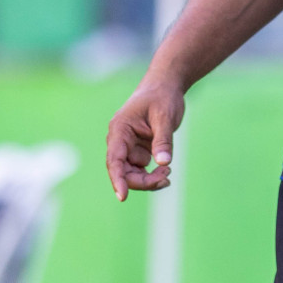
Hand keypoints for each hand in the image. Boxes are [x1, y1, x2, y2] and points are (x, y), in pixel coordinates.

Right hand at [106, 76, 185, 200]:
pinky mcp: (139, 150)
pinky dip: (153, 175)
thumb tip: (164, 163)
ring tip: (168, 175)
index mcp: (120, 130)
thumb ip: (163, 140)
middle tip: (166, 178)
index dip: (117, 179)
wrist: (166, 86)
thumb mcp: (165, 117)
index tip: (122, 197)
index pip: (114, 160)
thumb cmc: (162, 96)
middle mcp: (120, 140)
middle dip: (143, 181)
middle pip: (124, 171)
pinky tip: (166, 173)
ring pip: (132, 174)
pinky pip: (141, 170)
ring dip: (149, 180)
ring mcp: (129, 147)